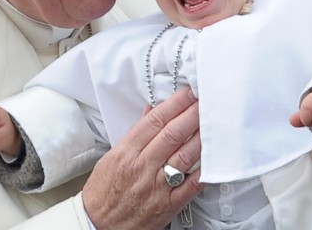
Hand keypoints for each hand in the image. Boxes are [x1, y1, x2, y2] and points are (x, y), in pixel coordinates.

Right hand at [82, 87, 201, 229]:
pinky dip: (203, 172)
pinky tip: (212, 160)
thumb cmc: (104, 193)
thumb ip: (134, 135)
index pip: (154, 121)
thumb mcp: (112, 158)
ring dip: (202, 137)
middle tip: (205, 102)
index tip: (187, 94)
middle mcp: (142, 168)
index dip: (174, 104)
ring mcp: (156, 187)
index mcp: (126, 153)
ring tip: (213, 124)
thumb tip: (150, 113)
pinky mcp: (167, 206)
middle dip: (192, 114)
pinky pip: (191, 186)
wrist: (99, 225)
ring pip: (185, 156)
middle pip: (172, 134)